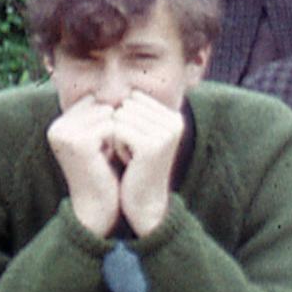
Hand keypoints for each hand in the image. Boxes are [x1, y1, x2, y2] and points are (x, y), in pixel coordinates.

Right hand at [47, 101, 125, 238]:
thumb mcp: (98, 141)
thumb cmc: (102, 172)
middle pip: (101, 105)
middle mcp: (57, 127)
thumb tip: (124, 91)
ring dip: (118, 131)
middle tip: (112, 150)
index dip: (110, 119)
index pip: (94, 102)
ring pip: (108, 113)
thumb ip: (99, 117)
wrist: (97, 206)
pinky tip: (114, 157)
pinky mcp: (79, 142)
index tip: (110, 143)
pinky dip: (119, 139)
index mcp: (58, 125)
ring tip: (111, 154)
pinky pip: (111, 125)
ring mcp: (66, 134)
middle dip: (114, 124)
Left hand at [107, 90, 184, 236]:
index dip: (126, 119)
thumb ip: (137, 111)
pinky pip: (118, 131)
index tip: (136, 142)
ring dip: (118, 138)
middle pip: (127, 106)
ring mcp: (165, 133)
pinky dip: (117, 147)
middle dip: (121, 127)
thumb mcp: (141, 133)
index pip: (134, 98)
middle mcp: (174, 122)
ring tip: (132, 157)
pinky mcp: (151, 145)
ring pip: (120, 117)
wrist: (145, 201)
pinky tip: (129, 162)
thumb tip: (122, 89)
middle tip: (133, 152)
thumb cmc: (137, 166)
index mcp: (174, 116)